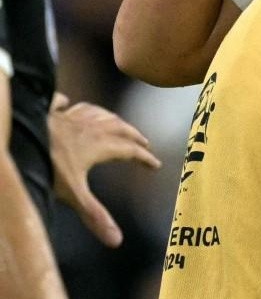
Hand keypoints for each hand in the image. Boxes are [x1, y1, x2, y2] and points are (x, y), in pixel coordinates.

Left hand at [47, 93, 161, 246]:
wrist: (21, 136)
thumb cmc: (48, 164)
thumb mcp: (73, 194)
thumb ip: (94, 215)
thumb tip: (117, 241)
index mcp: (100, 145)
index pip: (129, 150)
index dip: (144, 158)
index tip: (155, 164)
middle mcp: (89, 128)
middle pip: (119, 128)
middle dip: (133, 135)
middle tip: (144, 141)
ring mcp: (69, 117)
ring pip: (97, 113)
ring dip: (111, 118)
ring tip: (116, 122)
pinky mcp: (49, 112)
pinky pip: (63, 104)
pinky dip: (69, 104)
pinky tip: (67, 103)